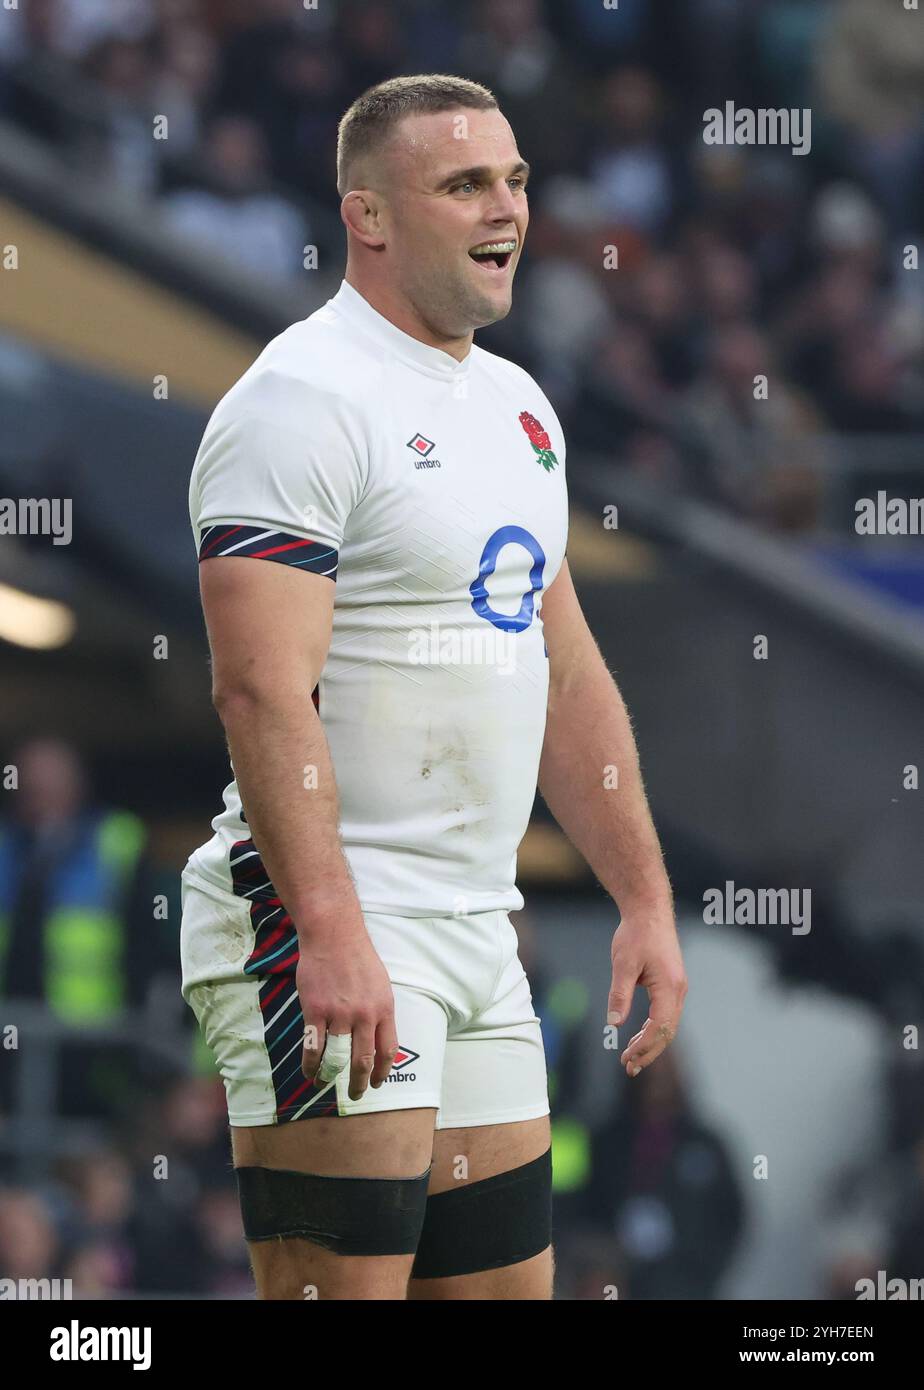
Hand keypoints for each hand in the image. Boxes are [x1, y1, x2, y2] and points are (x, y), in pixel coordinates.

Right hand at [296, 927, 396, 1100]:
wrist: (333, 935)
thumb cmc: (357, 956)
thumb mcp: (381, 984)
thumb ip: (379, 1010)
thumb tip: (378, 1034)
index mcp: (384, 1008)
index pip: (387, 1050)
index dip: (382, 1071)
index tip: (376, 1083)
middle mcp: (364, 1015)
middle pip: (363, 1060)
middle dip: (359, 1083)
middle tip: (355, 1094)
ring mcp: (339, 1014)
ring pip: (337, 1058)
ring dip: (331, 1077)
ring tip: (325, 1085)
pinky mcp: (316, 1011)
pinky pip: (314, 1047)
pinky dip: (311, 1065)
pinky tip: (309, 1072)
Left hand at [607, 901, 686, 1077]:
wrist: (649, 910)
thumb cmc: (636, 934)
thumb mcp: (623, 964)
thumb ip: (619, 995)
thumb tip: (615, 1024)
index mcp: (669, 987)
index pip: (660, 1027)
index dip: (644, 1047)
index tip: (626, 1058)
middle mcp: (678, 990)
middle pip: (667, 1032)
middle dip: (649, 1052)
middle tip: (628, 1068)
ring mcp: (677, 987)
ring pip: (668, 1025)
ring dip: (651, 1042)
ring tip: (632, 1057)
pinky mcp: (672, 984)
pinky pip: (666, 1014)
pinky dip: (653, 1028)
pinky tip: (639, 1035)